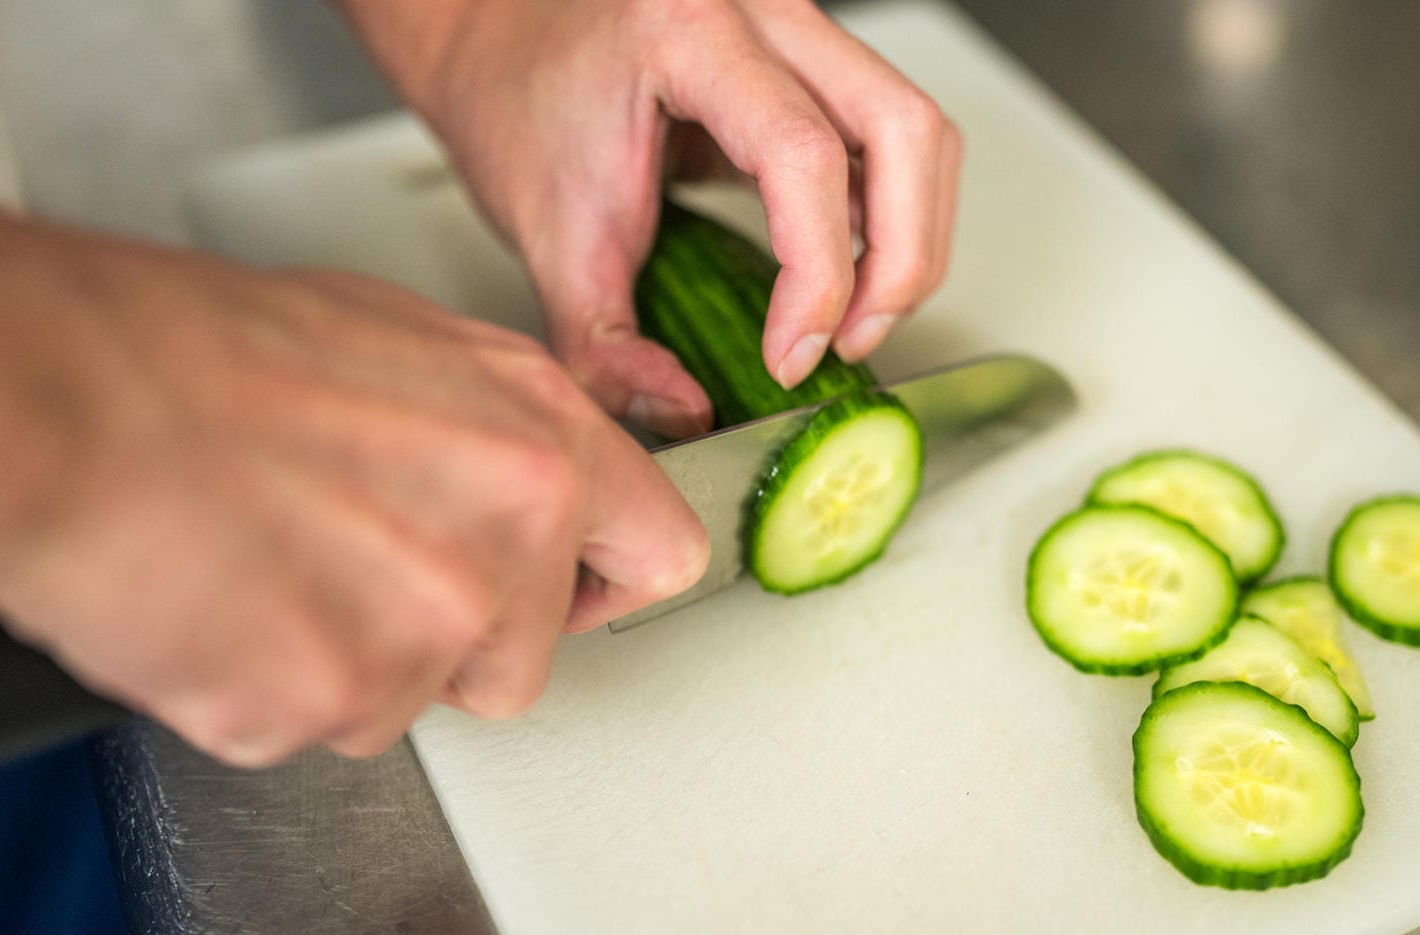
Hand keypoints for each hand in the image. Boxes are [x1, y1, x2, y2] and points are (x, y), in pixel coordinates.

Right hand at [0, 194, 707, 765]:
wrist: (57, 395)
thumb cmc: (196, 352)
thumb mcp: (401, 344)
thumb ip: (492, 430)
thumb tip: (523, 479)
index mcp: (540, 441)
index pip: (660, 553)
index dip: (604, 583)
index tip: (574, 592)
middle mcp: (506, 543)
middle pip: (522, 664)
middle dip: (449, 644)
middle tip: (350, 572)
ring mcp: (420, 635)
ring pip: (405, 705)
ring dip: (340, 664)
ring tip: (261, 567)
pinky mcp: (325, 705)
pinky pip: (307, 731)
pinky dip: (256, 691)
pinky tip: (215, 604)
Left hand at [337, 0, 962, 437]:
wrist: (499, 39)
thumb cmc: (517, 102)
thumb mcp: (547, 238)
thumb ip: (604, 344)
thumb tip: (682, 410)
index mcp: (683, 33)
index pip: (803, 156)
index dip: (818, 277)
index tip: (791, 357)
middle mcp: (758, 10)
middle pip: (903, 130)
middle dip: (899, 262)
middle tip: (850, 341)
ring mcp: (796, 26)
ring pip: (920, 133)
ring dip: (910, 242)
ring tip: (854, 318)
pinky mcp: (813, 59)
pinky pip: (895, 135)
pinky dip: (893, 216)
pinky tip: (848, 272)